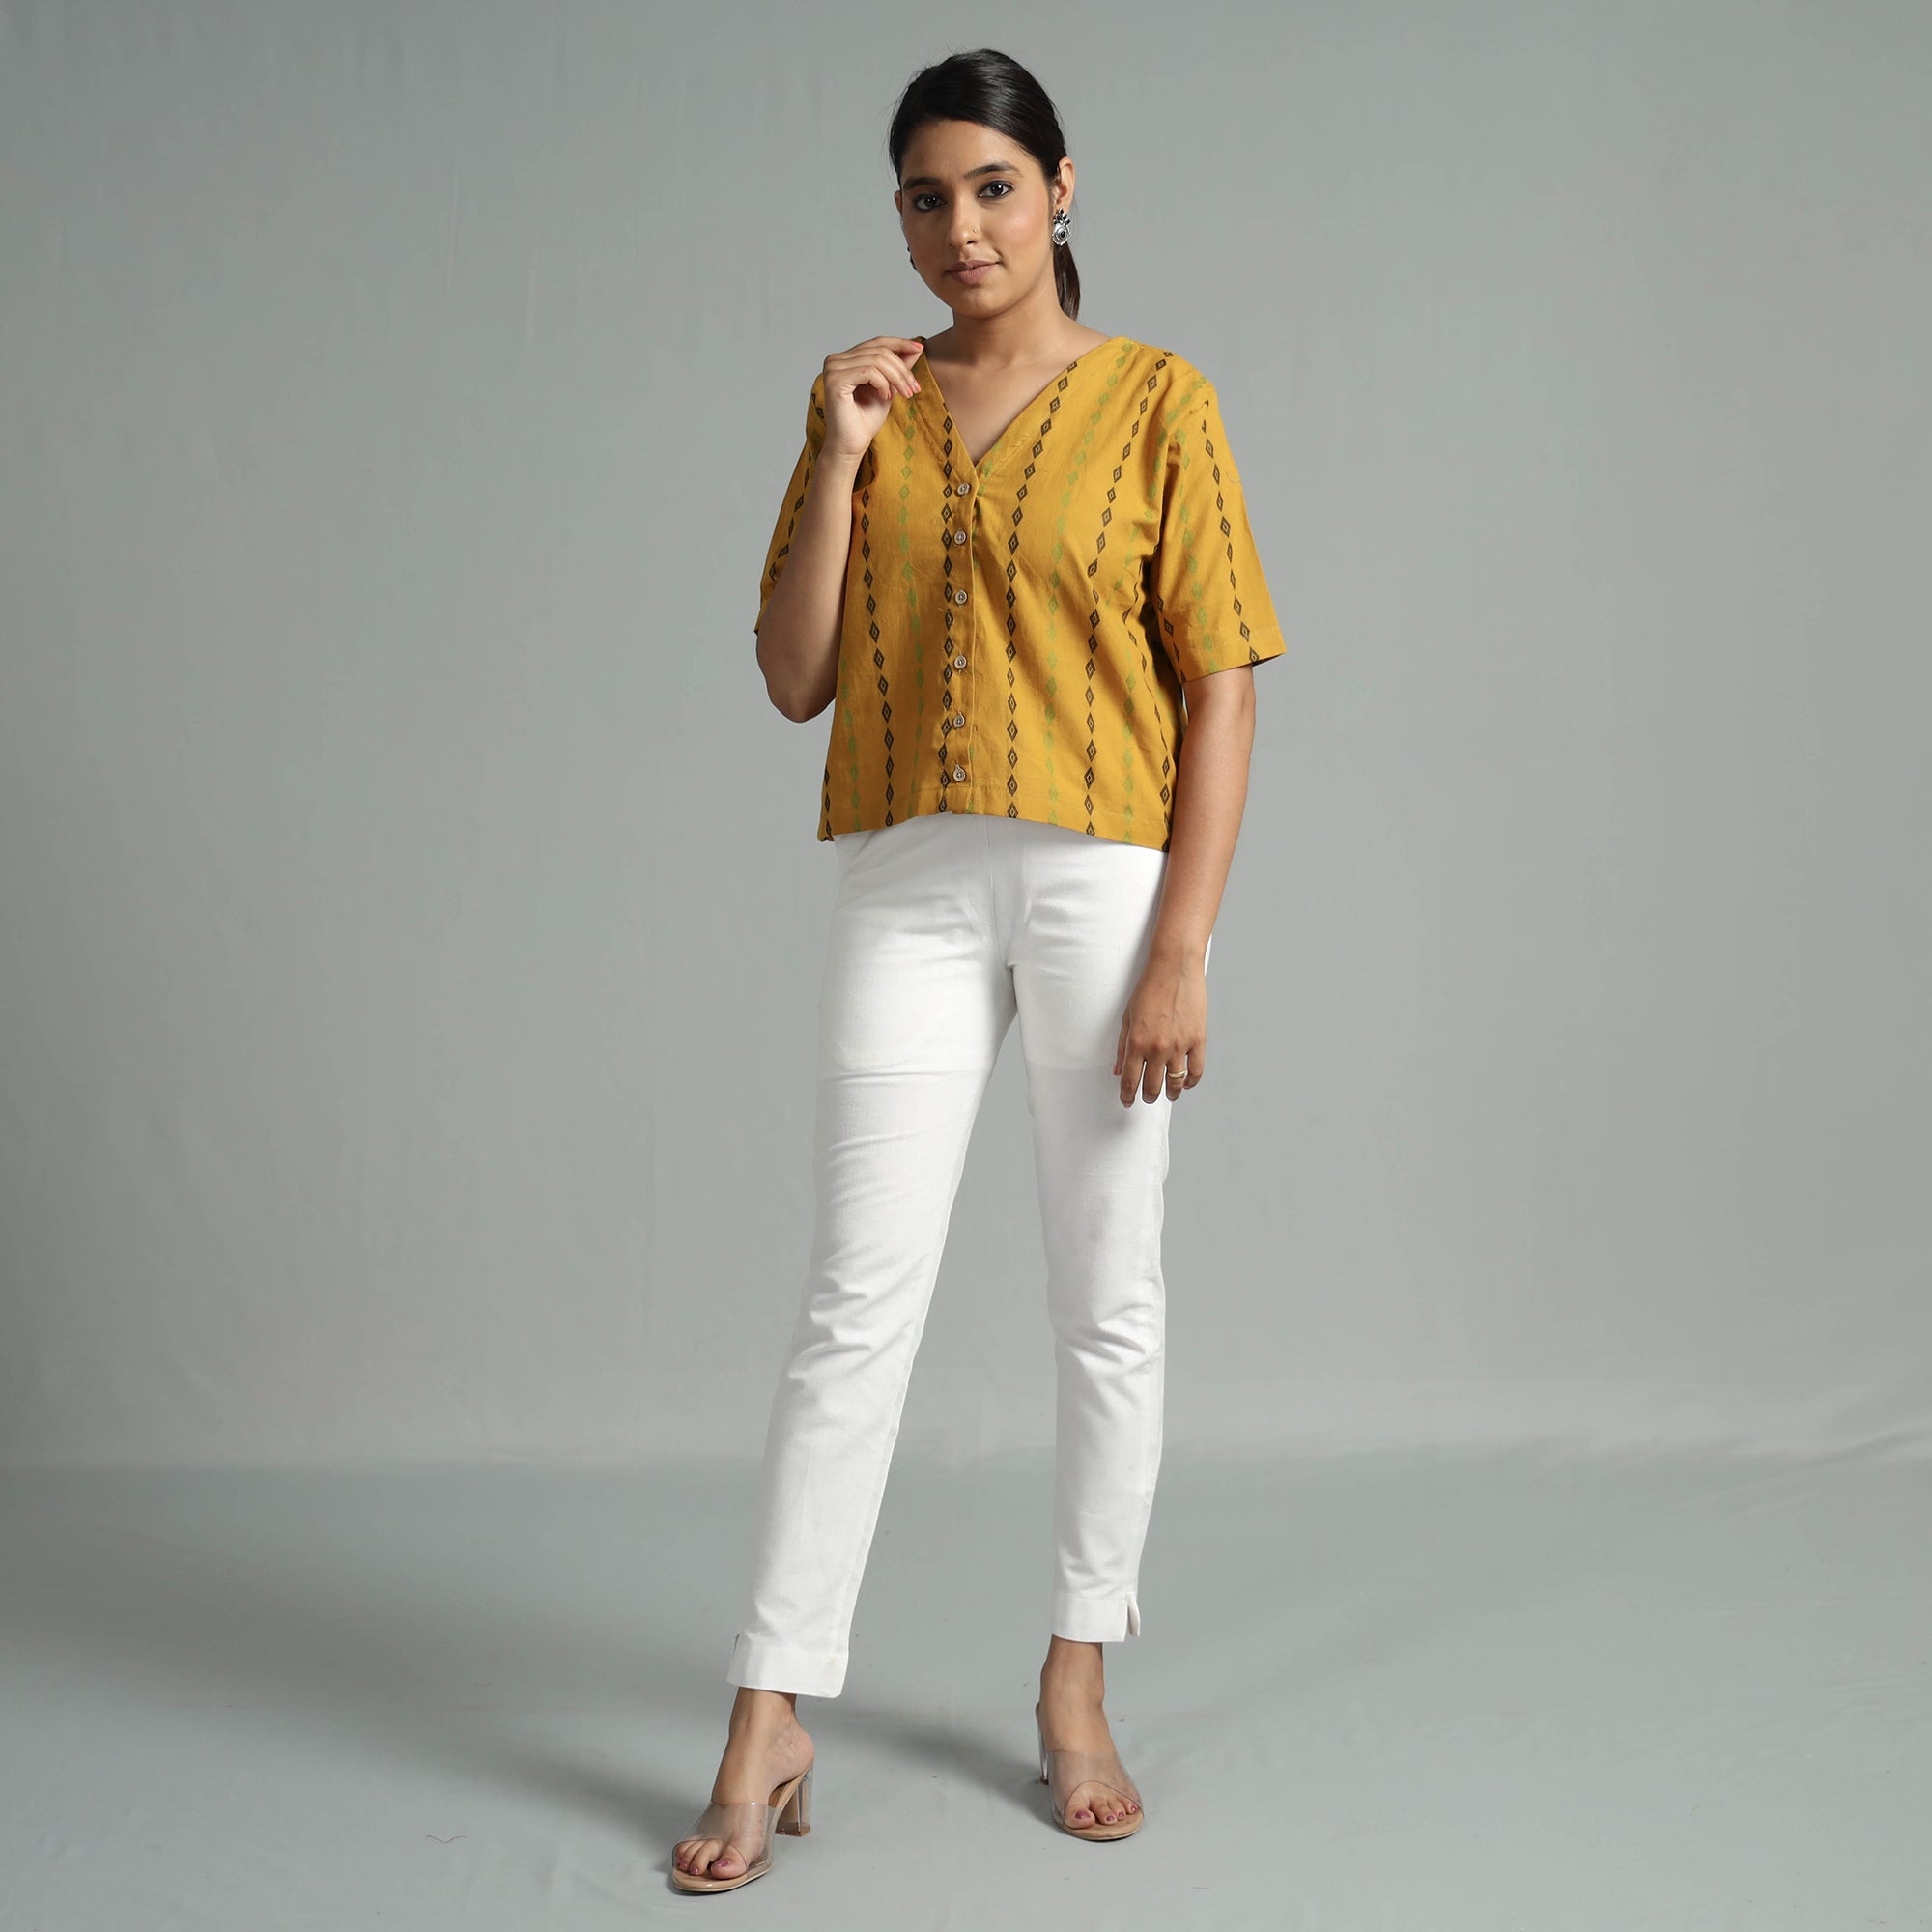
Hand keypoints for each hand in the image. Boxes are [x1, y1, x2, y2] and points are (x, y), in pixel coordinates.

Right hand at [820, 337, 926, 460]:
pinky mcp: (835, 380)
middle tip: (914, 388)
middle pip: (879, 350)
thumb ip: (897, 367)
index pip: (876, 342)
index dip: (899, 343)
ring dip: (897, 378)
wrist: (852, 445)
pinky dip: (883, 384)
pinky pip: (869, 372)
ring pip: (876, 360)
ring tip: (905, 394)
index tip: (920, 349)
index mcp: (845, 359)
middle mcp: (835, 360)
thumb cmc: (866, 420)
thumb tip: (915, 347)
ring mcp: (833, 369)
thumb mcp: (888, 388)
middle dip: (902, 369)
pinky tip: (886, 398)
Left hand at [1114, 954, 1207, 1105]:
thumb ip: (1122, 1046)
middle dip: (1147, 1097)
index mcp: (1137, 1042)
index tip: (1127, 1101)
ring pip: (1175, 1083)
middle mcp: (1157, 1048)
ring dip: (1170, 1093)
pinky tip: (1186, 1083)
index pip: (1130, 1080)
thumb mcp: (1128, 1017)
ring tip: (1169, 1094)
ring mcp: (1179, 1045)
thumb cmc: (1149, 988)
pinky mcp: (1198, 1040)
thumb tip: (1118, 1071)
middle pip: (1152, 1087)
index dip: (1127, 1096)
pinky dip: (1191, 1082)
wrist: (1174, 968)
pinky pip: (1196, 1071)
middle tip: (1147, 1097)